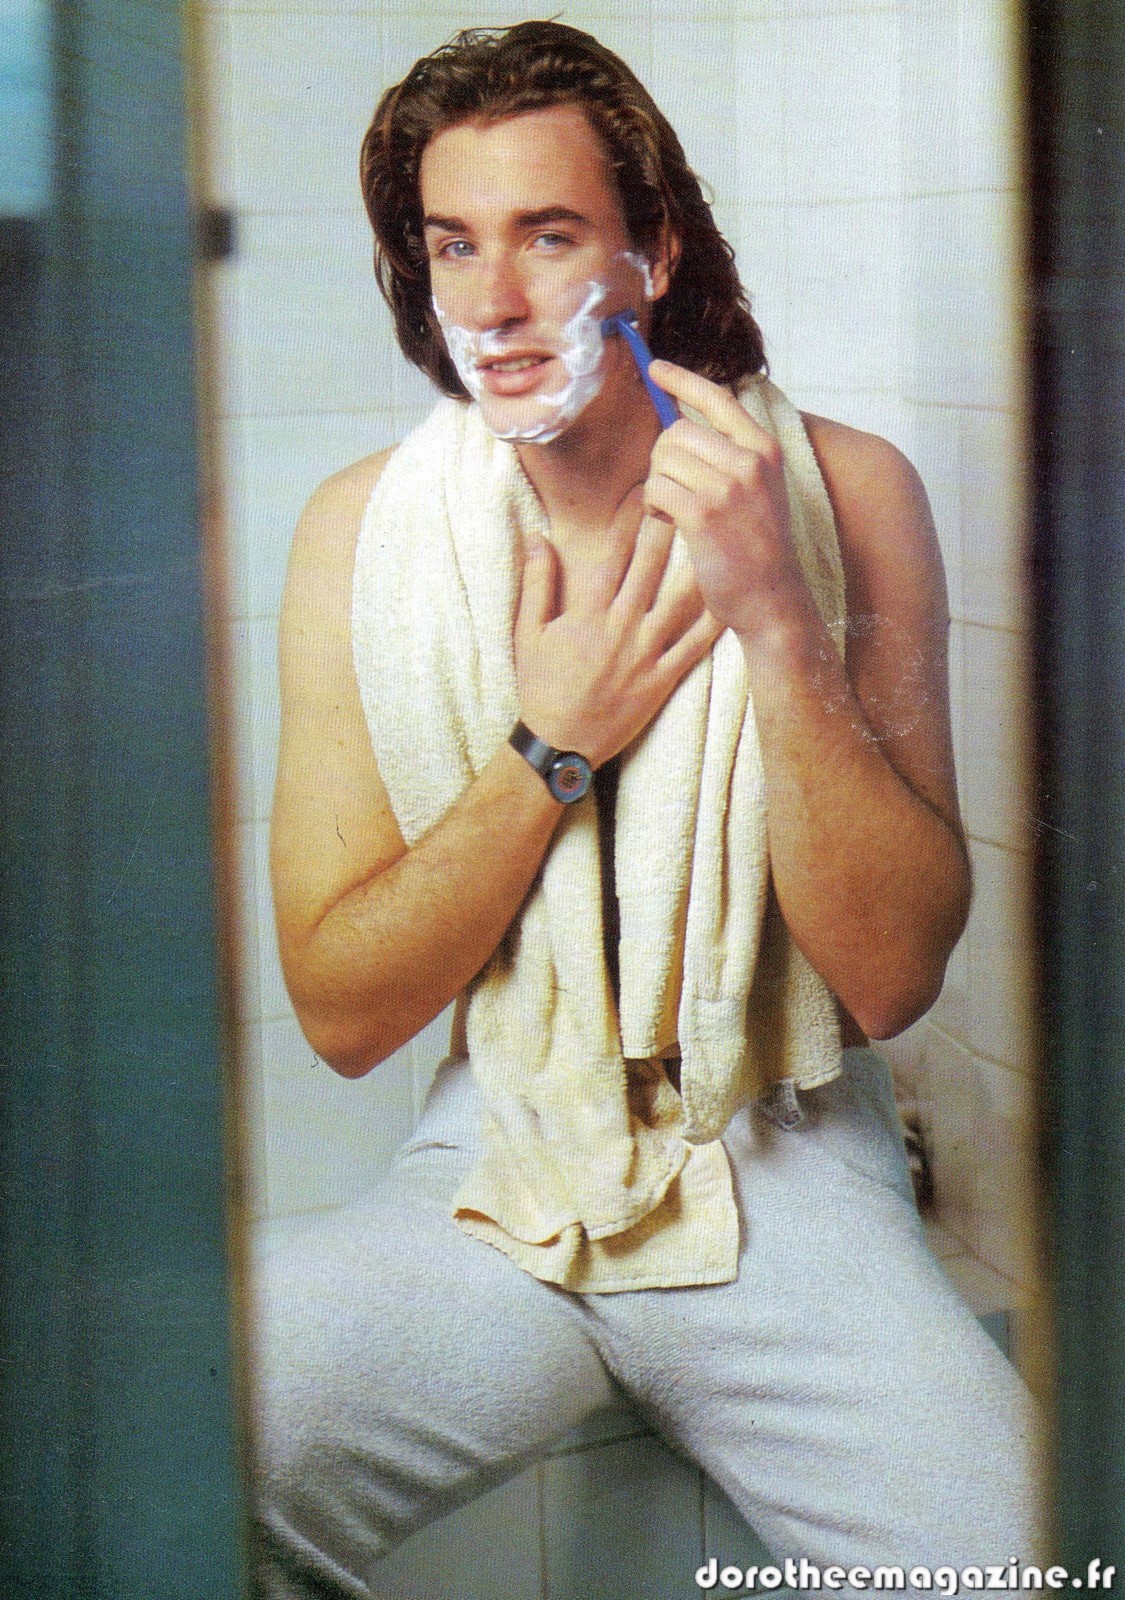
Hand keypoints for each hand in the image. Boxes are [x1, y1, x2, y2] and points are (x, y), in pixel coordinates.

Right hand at [514, 490, 723, 769]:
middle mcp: (618, 629)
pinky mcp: (660, 680)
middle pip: (648, 568)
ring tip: (716, 533)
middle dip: (667, 527)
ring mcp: (643, 655)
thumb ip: (536, 584)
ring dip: (697, 565)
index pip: (610, 555)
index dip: (627, 519)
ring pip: (677, 602)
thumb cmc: (540, 688)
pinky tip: (730, 596)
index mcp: (586, 614)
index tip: (642, 487)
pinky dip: (713, 623)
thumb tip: (537, 537)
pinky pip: (693, 647)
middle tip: (687, 492)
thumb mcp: (528, 634)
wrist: (559, 745)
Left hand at [644, 361, 806, 636]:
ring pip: (663, 459)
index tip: (656, 368)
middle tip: (672, 487)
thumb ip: (730, 455)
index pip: (717, 398)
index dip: (682, 379)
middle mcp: (749, 462)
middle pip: (676, 431)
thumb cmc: (758, 546)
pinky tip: (670, 522)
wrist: (772, 598)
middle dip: (662, 458)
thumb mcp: (759, 488)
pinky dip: (654, 506)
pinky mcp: (703, 514)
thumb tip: (678, 425)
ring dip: (658, 485)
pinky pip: (656, 489)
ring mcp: (728, 487)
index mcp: (764, 449)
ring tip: (675, 510)